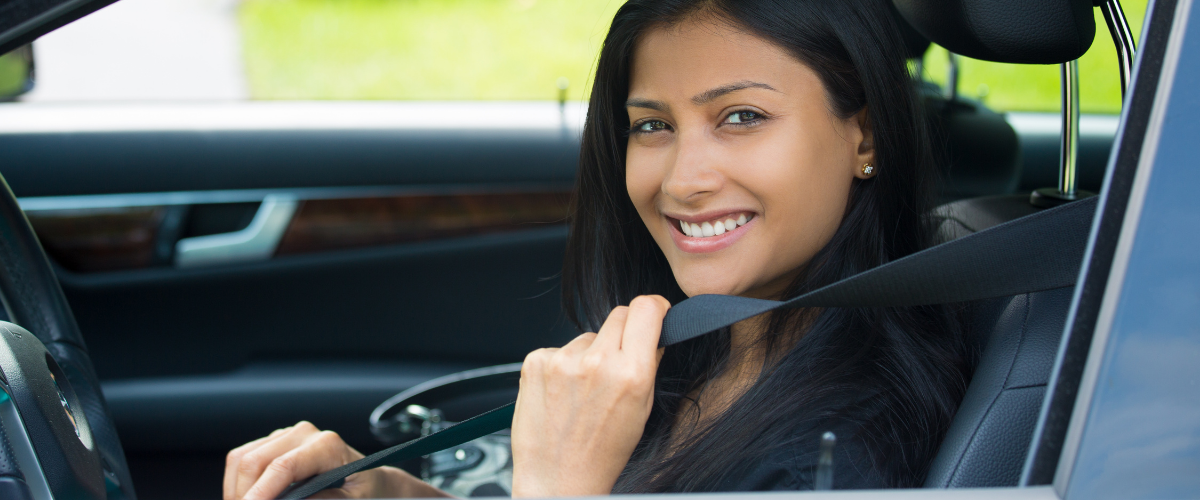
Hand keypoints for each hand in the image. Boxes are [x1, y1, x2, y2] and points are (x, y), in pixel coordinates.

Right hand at [223, 421, 446, 499]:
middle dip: (243, 493)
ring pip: (242, 459)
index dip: (260, 493)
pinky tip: (251, 497)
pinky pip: (242, 458)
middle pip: (253, 462)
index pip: (281, 467)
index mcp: (326, 445)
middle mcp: (304, 434)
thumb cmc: (365, 490)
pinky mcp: (275, 442)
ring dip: (236, 488)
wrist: (370, 479)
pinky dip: (237, 482)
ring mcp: (286, 435)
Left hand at [510, 295, 669, 496]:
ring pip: (587, 336)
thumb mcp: (642, 410)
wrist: (557, 480)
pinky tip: (562, 394)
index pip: (646, 309)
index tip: (654, 313)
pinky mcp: (536, 362)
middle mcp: (597, 362)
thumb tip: (652, 332)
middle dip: (623, 332)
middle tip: (617, 361)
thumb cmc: (602, 452)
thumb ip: (648, 365)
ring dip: (589, 354)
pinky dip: (562, 365)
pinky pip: (558, 349)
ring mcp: (562, 361)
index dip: (654, 307)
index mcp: (631, 374)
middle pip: (618, 314)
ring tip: (583, 392)